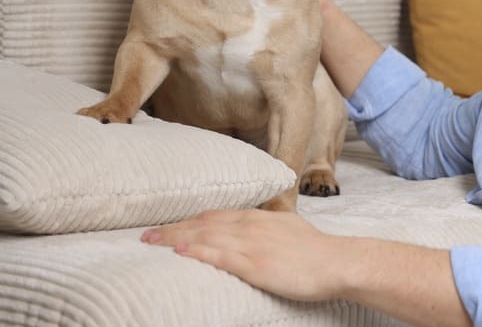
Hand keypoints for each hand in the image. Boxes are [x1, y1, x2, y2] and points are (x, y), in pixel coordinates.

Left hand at [142, 209, 337, 301]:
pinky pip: (220, 256)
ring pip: (205, 237)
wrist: (335, 261)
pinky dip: (198, 252)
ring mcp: (251, 245)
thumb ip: (266, 228)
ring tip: (151, 242)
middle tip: (145, 234)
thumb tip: (251, 231)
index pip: (214, 216)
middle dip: (172, 229)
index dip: (187, 221)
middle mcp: (250, 227)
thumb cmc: (315, 250)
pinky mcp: (255, 265)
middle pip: (203, 224)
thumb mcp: (287, 229)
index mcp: (257, 218)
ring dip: (175, 239)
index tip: (167, 226)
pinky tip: (180, 252)